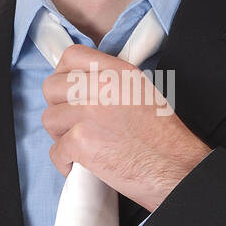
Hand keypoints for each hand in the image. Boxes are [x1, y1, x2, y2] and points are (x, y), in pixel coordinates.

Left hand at [41, 44, 212, 210]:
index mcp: (119, 72)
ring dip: (60, 135)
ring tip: (80, 146)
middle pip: (52, 87)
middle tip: (72, 124)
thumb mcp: (143, 92)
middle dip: (58, 107)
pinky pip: (55, 150)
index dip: (63, 74)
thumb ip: (113, 83)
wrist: (176, 169)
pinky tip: (82, 166)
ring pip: (49, 119)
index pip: (72, 56)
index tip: (69, 91)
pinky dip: (65, 162)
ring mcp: (88, 113)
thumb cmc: (164, 139)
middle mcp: (102, 87)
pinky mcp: (81, 142)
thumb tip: (84, 87)